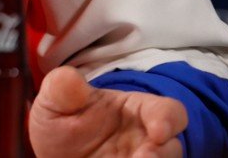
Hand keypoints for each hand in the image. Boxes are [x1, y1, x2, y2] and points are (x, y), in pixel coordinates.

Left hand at [27, 66, 186, 157]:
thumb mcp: (54, 104)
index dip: (168, 119)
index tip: (159, 132)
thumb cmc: (62, 125)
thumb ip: (61, 89)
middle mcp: (146, 141)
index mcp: (136, 111)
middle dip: (163, 154)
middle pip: (173, 147)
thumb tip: (70, 77)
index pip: (168, 111)